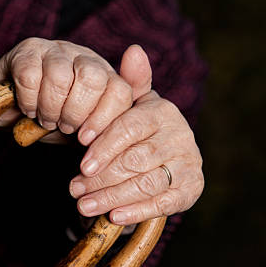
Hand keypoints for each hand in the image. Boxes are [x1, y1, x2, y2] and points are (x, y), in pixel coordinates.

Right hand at [0, 39, 151, 139]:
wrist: (6, 101)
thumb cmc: (51, 117)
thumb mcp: (83, 129)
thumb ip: (106, 130)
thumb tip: (118, 139)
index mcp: (105, 75)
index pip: (120, 91)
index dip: (104, 118)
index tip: (85, 139)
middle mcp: (84, 57)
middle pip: (93, 79)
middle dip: (76, 112)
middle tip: (63, 126)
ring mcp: (57, 49)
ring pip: (61, 77)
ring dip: (50, 108)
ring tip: (45, 119)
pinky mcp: (29, 49)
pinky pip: (31, 76)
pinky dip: (28, 100)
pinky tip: (28, 108)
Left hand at [69, 91, 203, 224]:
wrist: (167, 153)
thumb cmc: (140, 126)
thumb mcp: (132, 103)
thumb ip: (130, 81)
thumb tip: (134, 49)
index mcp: (163, 111)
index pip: (131, 128)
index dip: (105, 145)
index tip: (81, 162)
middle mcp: (180, 136)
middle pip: (136, 159)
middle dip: (102, 176)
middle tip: (74, 188)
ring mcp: (188, 163)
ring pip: (147, 183)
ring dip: (113, 196)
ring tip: (83, 204)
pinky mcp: (191, 188)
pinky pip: (163, 203)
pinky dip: (137, 210)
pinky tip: (113, 216)